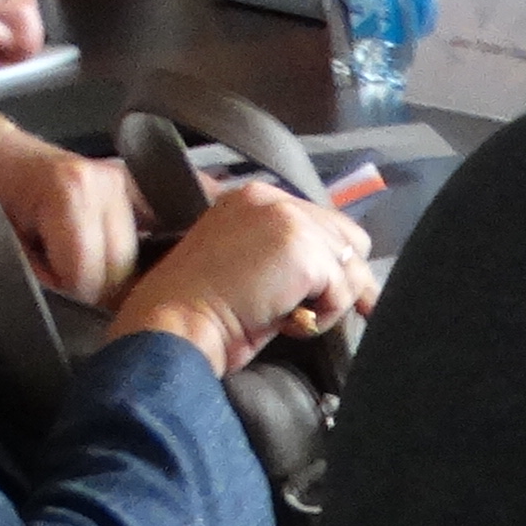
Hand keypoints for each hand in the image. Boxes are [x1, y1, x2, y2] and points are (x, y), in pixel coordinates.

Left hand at [0, 101, 141, 306]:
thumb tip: (64, 306)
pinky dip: (118, 256)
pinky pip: (137, 236)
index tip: (46, 303)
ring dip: (106, 275)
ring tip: (70, 276)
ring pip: (131, 256)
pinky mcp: (130, 187)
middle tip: (59, 297)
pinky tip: (97, 263)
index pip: (87, 273)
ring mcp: (123, 183)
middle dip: (91, 290)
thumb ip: (32, 273)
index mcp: (71, 192)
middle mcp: (108, 184)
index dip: (67, 297)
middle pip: (118, 266)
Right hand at [104, 182, 374, 375]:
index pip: (320, 220)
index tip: (317, 291)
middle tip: (305, 309)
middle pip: (347, 237)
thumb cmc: (200, 310)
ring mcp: (290, 223)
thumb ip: (284, 249)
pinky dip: (324, 316)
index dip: (327, 259)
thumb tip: (340, 268)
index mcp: (254, 198)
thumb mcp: (246, 262)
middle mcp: (274, 200)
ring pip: (351, 265)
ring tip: (287, 317)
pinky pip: (344, 290)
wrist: (174, 326)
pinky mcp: (303, 253)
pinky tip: (286, 323)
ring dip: (328, 300)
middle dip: (338, 277)